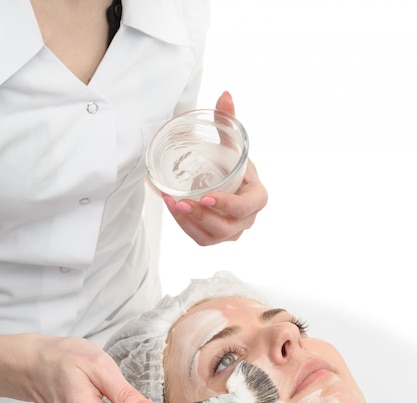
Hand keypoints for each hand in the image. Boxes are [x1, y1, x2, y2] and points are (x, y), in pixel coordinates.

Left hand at [162, 91, 267, 245]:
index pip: (246, 207)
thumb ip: (227, 120)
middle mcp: (248, 218)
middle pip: (227, 227)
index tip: (206, 196)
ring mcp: (233, 231)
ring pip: (212, 237)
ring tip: (173, 204)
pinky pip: (202, 239)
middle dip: (202, 216)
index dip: (227, 205)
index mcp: (257, 196)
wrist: (223, 179)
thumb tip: (225, 94)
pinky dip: (186, 227)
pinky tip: (174, 210)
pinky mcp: (217, 237)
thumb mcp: (231, 142)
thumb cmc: (230, 162)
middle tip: (181, 201)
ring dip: (190, 223)